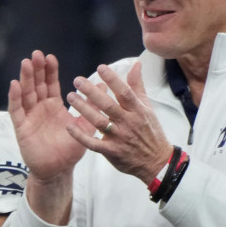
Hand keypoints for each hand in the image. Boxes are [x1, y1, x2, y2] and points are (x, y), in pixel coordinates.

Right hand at [8, 51, 85, 182]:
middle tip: (36, 54)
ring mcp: (29, 117)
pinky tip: (15, 85)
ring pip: (26, 94)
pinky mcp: (22, 128)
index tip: (50, 57)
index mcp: (53, 106)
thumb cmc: (69, 150)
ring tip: (26, 63)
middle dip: (36, 70)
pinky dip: (15, 97)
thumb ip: (92, 106)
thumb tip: (102, 85)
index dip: (49, 71)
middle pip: (36, 85)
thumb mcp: (85, 126)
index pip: (50, 84)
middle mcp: (39, 109)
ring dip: (25, 78)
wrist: (58, 170)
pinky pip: (17, 110)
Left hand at [64, 60, 172, 184]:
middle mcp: (128, 123)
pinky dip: (80, 135)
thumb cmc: (150, 131)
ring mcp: (119, 137)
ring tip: (70, 97)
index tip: (100, 68)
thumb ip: (137, 86)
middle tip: (77, 80)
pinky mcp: (111, 151)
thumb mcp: (147, 108)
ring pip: (99, 121)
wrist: (156, 162)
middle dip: (92, 92)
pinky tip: (69, 126)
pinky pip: (93, 143)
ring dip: (83, 109)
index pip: (125, 92)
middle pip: (108, 105)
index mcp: (138, 111)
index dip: (113, 80)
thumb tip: (135, 64)